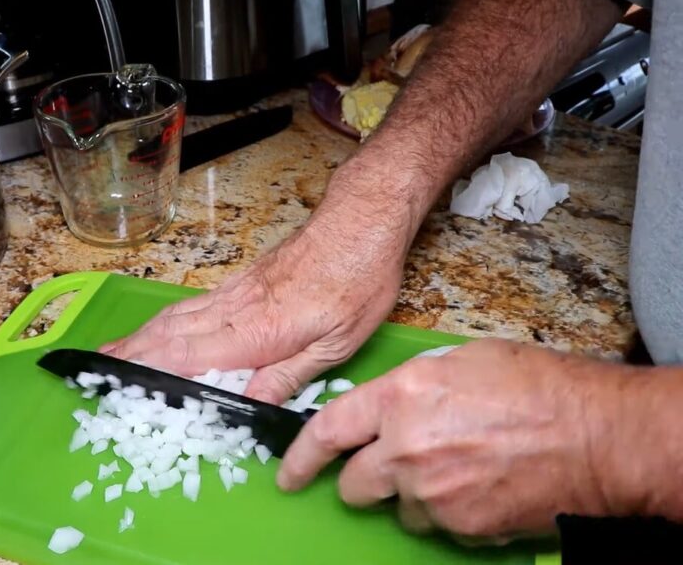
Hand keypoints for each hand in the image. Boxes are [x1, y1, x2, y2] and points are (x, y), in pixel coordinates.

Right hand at [101, 180, 410, 403]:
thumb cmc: (358, 279)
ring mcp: (236, 292)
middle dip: (132, 354)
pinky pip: (193, 304)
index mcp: (260, 330)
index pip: (191, 356)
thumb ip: (290, 374)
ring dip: (140, 336)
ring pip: (177, 316)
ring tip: (112, 352)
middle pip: (172, 334)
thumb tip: (251, 403)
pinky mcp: (242, 282)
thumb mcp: (338, 342)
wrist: (361, 221)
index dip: (151, 371)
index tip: (118, 382)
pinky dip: (165, 320)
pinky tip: (157, 328)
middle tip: (97, 370)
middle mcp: (238, 308)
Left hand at [277, 339, 632, 542]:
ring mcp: (432, 491)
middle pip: (354, 482)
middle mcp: (406, 447)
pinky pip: (437, 525)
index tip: (288, 472)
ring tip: (456, 469)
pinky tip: (479, 487)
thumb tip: (391, 403)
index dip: (301, 455)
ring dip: (412, 494)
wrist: (596, 435)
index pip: (328, 430)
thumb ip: (412, 384)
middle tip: (386, 470)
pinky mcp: (461, 525)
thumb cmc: (538, 387)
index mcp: (401, 396)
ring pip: (398, 506)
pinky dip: (449, 511)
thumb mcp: (462, 359)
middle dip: (361, 479)